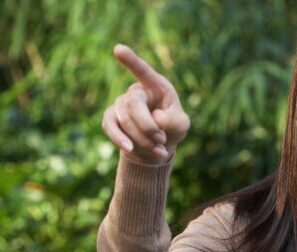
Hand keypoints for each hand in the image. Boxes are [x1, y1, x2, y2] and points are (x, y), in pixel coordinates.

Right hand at [102, 44, 189, 164]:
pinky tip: (131, 148)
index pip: (143, 71)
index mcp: (156, 86)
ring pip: (124, 119)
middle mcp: (136, 91)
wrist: (157, 146)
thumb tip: (156, 119)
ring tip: (158, 150)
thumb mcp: (180, 125)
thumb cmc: (171, 128)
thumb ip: (173, 120)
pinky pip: (109, 126)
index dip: (131, 61)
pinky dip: (120, 139)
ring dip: (142, 138)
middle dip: (147, 126)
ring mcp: (121, 104)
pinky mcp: (111, 118)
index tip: (118, 49)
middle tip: (162, 140)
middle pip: (133, 105)